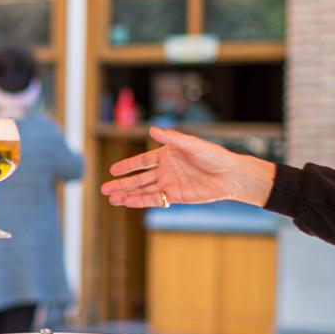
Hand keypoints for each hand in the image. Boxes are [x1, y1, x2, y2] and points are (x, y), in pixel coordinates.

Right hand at [101, 127, 275, 207]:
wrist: (230, 175)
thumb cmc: (213, 156)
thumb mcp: (191, 144)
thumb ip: (172, 139)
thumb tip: (152, 129)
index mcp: (167, 154)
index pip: (141, 161)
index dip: (127, 166)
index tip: (112, 170)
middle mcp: (165, 170)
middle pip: (138, 178)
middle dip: (121, 183)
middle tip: (104, 189)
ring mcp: (169, 184)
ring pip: (143, 190)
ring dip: (128, 194)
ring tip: (111, 199)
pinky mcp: (176, 196)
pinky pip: (155, 199)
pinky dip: (141, 201)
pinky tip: (128, 203)